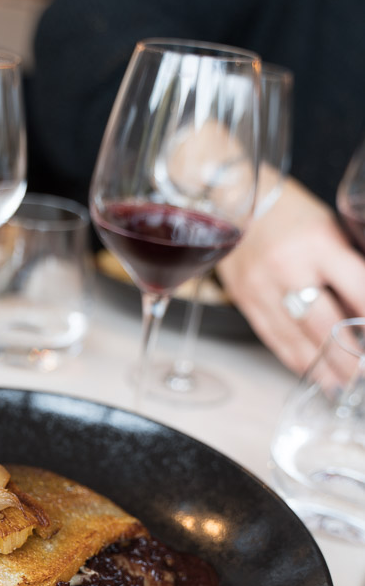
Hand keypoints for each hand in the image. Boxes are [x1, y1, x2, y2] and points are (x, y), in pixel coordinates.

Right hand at [217, 176, 364, 373]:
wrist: (233, 201)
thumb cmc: (289, 213)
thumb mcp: (330, 229)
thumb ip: (348, 268)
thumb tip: (362, 309)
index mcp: (317, 244)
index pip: (356, 290)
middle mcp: (288, 269)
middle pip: (323, 325)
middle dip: (348, 356)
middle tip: (362, 374)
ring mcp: (262, 288)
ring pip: (296, 338)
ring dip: (322, 366)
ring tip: (341, 384)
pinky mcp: (245, 301)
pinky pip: (273, 337)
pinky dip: (294, 358)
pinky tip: (310, 370)